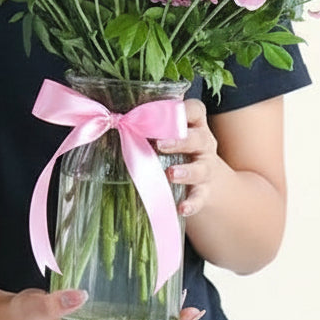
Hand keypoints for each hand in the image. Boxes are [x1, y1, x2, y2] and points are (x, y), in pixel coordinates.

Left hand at [156, 99, 217, 217]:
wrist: (202, 177)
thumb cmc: (176, 146)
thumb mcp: (168, 132)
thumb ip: (149, 123)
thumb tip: (113, 115)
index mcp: (194, 124)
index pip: (195, 110)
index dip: (183, 110)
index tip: (167, 113)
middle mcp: (204, 143)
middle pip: (197, 138)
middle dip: (179, 141)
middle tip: (159, 144)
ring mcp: (206, 167)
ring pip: (201, 168)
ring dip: (186, 171)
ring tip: (170, 174)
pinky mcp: (205, 190)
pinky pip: (200, 197)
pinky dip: (192, 203)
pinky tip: (181, 209)